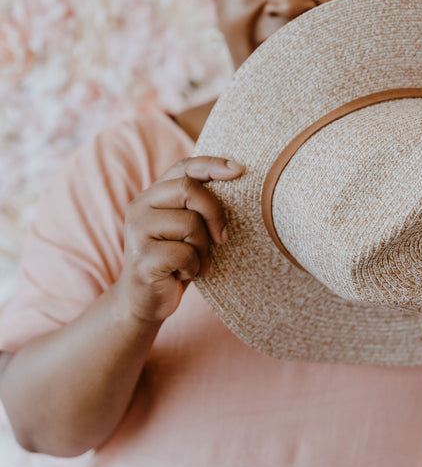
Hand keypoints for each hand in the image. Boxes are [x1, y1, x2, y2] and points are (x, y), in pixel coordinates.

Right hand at [117, 156, 243, 323]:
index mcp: (152, 194)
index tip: (240, 170)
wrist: (145, 301)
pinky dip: (194, 266)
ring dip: (203, 248)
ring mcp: (137, 231)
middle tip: (222, 239)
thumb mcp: (186, 227)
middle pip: (189, 190)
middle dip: (214, 214)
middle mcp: (139, 206)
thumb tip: (235, 176)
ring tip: (196, 261)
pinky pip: (185, 253)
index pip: (184, 167)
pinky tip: (185, 274)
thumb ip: (197, 204)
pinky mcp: (142, 257)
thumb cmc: (174, 260)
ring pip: (190, 223)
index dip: (213, 165)